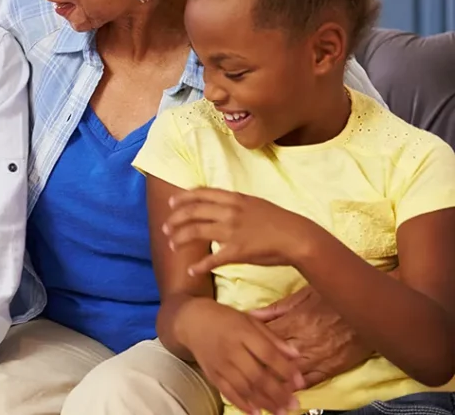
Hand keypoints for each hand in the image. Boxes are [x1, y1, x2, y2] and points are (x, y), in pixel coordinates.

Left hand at [163, 188, 319, 274]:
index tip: (171, 204)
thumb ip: (235, 203)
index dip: (183, 199)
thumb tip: (218, 204)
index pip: (201, 194)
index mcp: (234, 198)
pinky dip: (199, 265)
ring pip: (196, 232)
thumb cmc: (278, 220)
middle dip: (175, 220)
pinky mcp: (237, 251)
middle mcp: (229, 212)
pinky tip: (191, 270)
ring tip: (172, 245)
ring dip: (180, 239)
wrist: (297, 237)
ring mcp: (232, 231)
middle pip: (192, 212)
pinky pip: (212, 259)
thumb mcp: (254, 203)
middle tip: (165, 228)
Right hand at [181, 298, 302, 414]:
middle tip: (294, 405)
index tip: (300, 382)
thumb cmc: (225, 318)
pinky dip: (242, 404)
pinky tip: (256, 412)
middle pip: (257, 375)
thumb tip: (296, 355)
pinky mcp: (212, 374)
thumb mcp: (250, 319)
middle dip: (277, 393)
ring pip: (244, 388)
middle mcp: (230, 349)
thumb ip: (272, 338)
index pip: (267, 354)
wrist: (192, 321)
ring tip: (280, 412)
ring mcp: (220, 364)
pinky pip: (227, 392)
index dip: (285, 370)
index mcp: (242, 332)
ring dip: (263, 402)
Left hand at [251, 285, 372, 387]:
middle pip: (273, 358)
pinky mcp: (332, 368)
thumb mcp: (303, 296)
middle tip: (239, 373)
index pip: (264, 337)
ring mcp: (318, 357)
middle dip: (256, 366)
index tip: (235, 349)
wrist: (370, 308)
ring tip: (256, 387)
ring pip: (290, 374)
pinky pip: (311, 381)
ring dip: (273, 382)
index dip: (248, 345)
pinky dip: (296, 388)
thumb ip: (276, 309)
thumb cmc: (334, 297)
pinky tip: (285, 392)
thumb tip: (251, 315)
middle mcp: (304, 342)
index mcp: (295, 321)